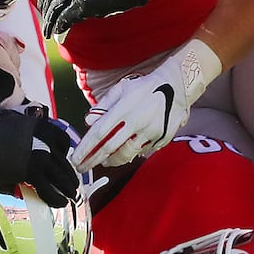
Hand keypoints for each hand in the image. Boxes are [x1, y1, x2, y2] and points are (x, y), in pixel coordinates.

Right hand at [0, 105, 79, 206]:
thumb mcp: (10, 124)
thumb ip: (24, 131)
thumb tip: (28, 142)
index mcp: (40, 125)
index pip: (63, 140)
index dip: (65, 154)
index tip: (62, 162)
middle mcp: (44, 139)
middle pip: (63, 160)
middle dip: (69, 175)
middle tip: (73, 185)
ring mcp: (40, 154)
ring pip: (60, 175)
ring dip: (67, 187)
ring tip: (71, 196)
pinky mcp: (32, 171)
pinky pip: (49, 188)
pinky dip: (55, 197)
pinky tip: (60, 203)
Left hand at [37, 0, 143, 37]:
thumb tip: (73, 3)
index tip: (44, 6)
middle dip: (46, 12)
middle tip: (45, 24)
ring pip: (54, 9)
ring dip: (50, 23)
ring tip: (48, 33)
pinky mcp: (81, 3)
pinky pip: (64, 17)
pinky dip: (59, 26)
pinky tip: (58, 32)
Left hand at [72, 40, 221, 169]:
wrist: (178, 85)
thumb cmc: (145, 87)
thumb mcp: (121, 89)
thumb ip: (103, 105)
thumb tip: (88, 121)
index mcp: (125, 107)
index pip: (100, 132)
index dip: (85, 148)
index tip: (75, 159)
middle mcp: (138, 121)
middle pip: (110, 148)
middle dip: (93, 160)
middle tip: (82, 168)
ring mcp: (152, 131)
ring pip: (127, 154)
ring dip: (112, 160)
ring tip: (104, 161)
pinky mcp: (163, 138)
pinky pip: (143, 151)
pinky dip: (132, 153)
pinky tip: (125, 151)